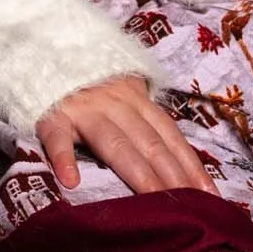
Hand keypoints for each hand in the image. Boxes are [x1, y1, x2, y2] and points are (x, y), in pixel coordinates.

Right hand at [36, 75, 217, 196]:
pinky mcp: (52, 114)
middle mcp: (115, 102)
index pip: (169, 134)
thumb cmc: (86, 75)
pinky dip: (64, 158)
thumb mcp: (121, 88)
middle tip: (191, 205)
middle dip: (172, 175)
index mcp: (135, 97)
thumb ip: (140, 115)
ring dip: (136, 172)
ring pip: (114, 142)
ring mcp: (84, 108)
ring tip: (153, 199)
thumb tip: (171, 155)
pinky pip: (57, 137)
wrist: (42, 45)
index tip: (209, 192)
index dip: (190, 163)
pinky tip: (71, 181)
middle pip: (149, 142)